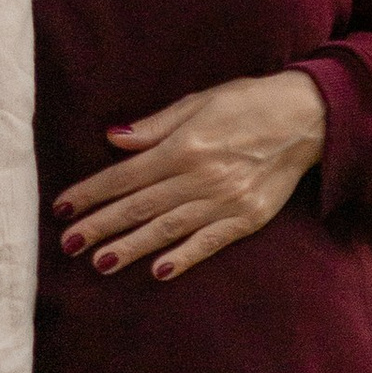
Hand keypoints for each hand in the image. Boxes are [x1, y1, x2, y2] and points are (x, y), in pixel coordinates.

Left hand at [53, 70, 328, 282]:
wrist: (309, 116)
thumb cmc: (248, 102)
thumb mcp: (199, 101)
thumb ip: (156, 125)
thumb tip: (113, 138)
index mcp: (185, 145)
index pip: (126, 175)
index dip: (92, 193)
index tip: (63, 208)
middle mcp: (202, 175)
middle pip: (140, 205)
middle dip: (101, 225)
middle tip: (68, 243)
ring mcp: (226, 200)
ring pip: (168, 228)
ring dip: (132, 247)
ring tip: (100, 263)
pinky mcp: (249, 217)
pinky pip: (210, 242)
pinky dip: (185, 257)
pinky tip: (159, 271)